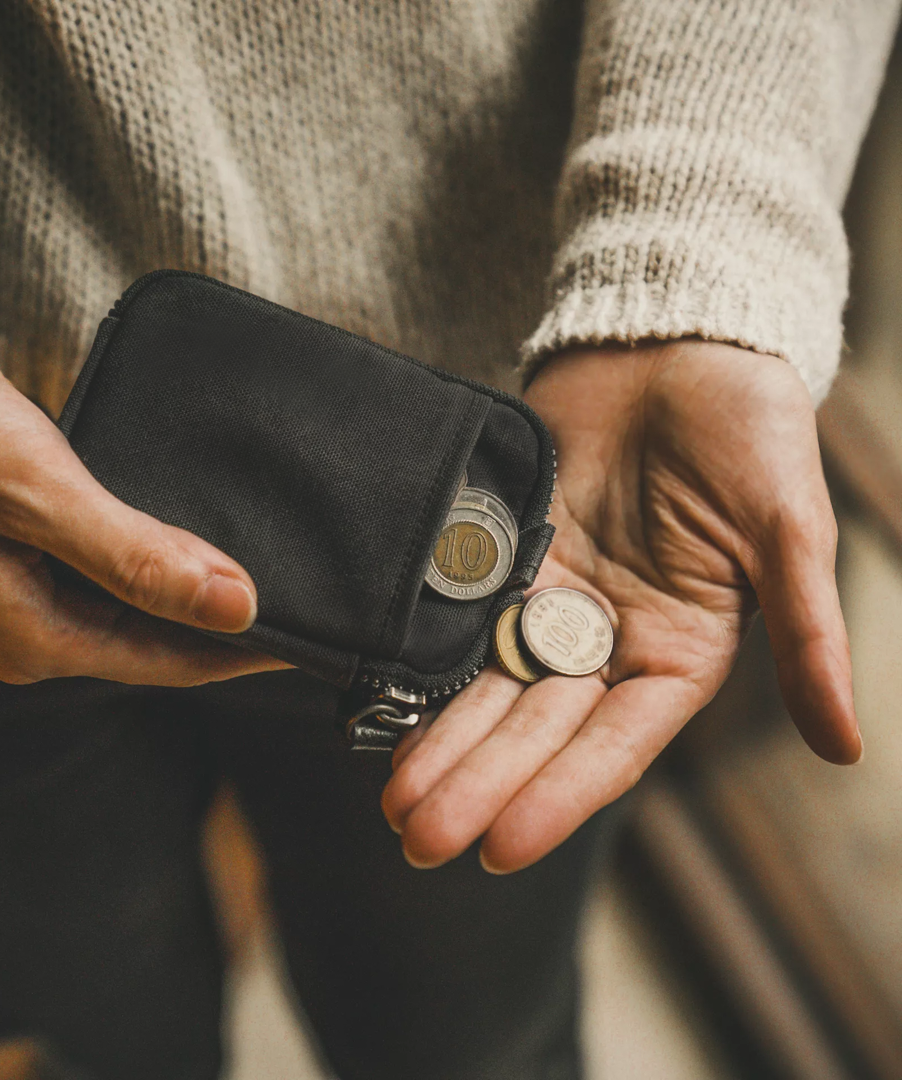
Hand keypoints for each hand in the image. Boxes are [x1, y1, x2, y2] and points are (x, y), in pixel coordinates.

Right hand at [0, 281, 285, 684]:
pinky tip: (211, 526)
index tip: (319, 633)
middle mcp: (41, 619)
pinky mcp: (48, 535)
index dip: (248, 650)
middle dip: (233, 623)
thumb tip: (236, 606)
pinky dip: (170, 547)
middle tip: (313, 596)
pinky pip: (128, 556)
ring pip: (149, 598)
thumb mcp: (38, 495)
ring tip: (280, 563)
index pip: (171, 660)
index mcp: (35, 634)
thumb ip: (137, 558)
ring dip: (205, 584)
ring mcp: (43, 579)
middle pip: (165, 638)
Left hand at [383, 340, 860, 872]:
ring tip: (395, 804)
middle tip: (420, 843)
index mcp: (683, 652)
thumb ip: (805, 633)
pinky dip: (432, 671)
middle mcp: (613, 641)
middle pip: (540, 730)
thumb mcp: (788, 529)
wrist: (670, 343)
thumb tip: (845, 748)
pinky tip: (392, 714)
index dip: (560, 795)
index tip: (501, 848)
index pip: (615, 744)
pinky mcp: (511, 560)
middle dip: (481, 785)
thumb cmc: (748, 426)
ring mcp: (556, 602)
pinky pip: (466, 624)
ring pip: (493, 689)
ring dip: (446, 745)